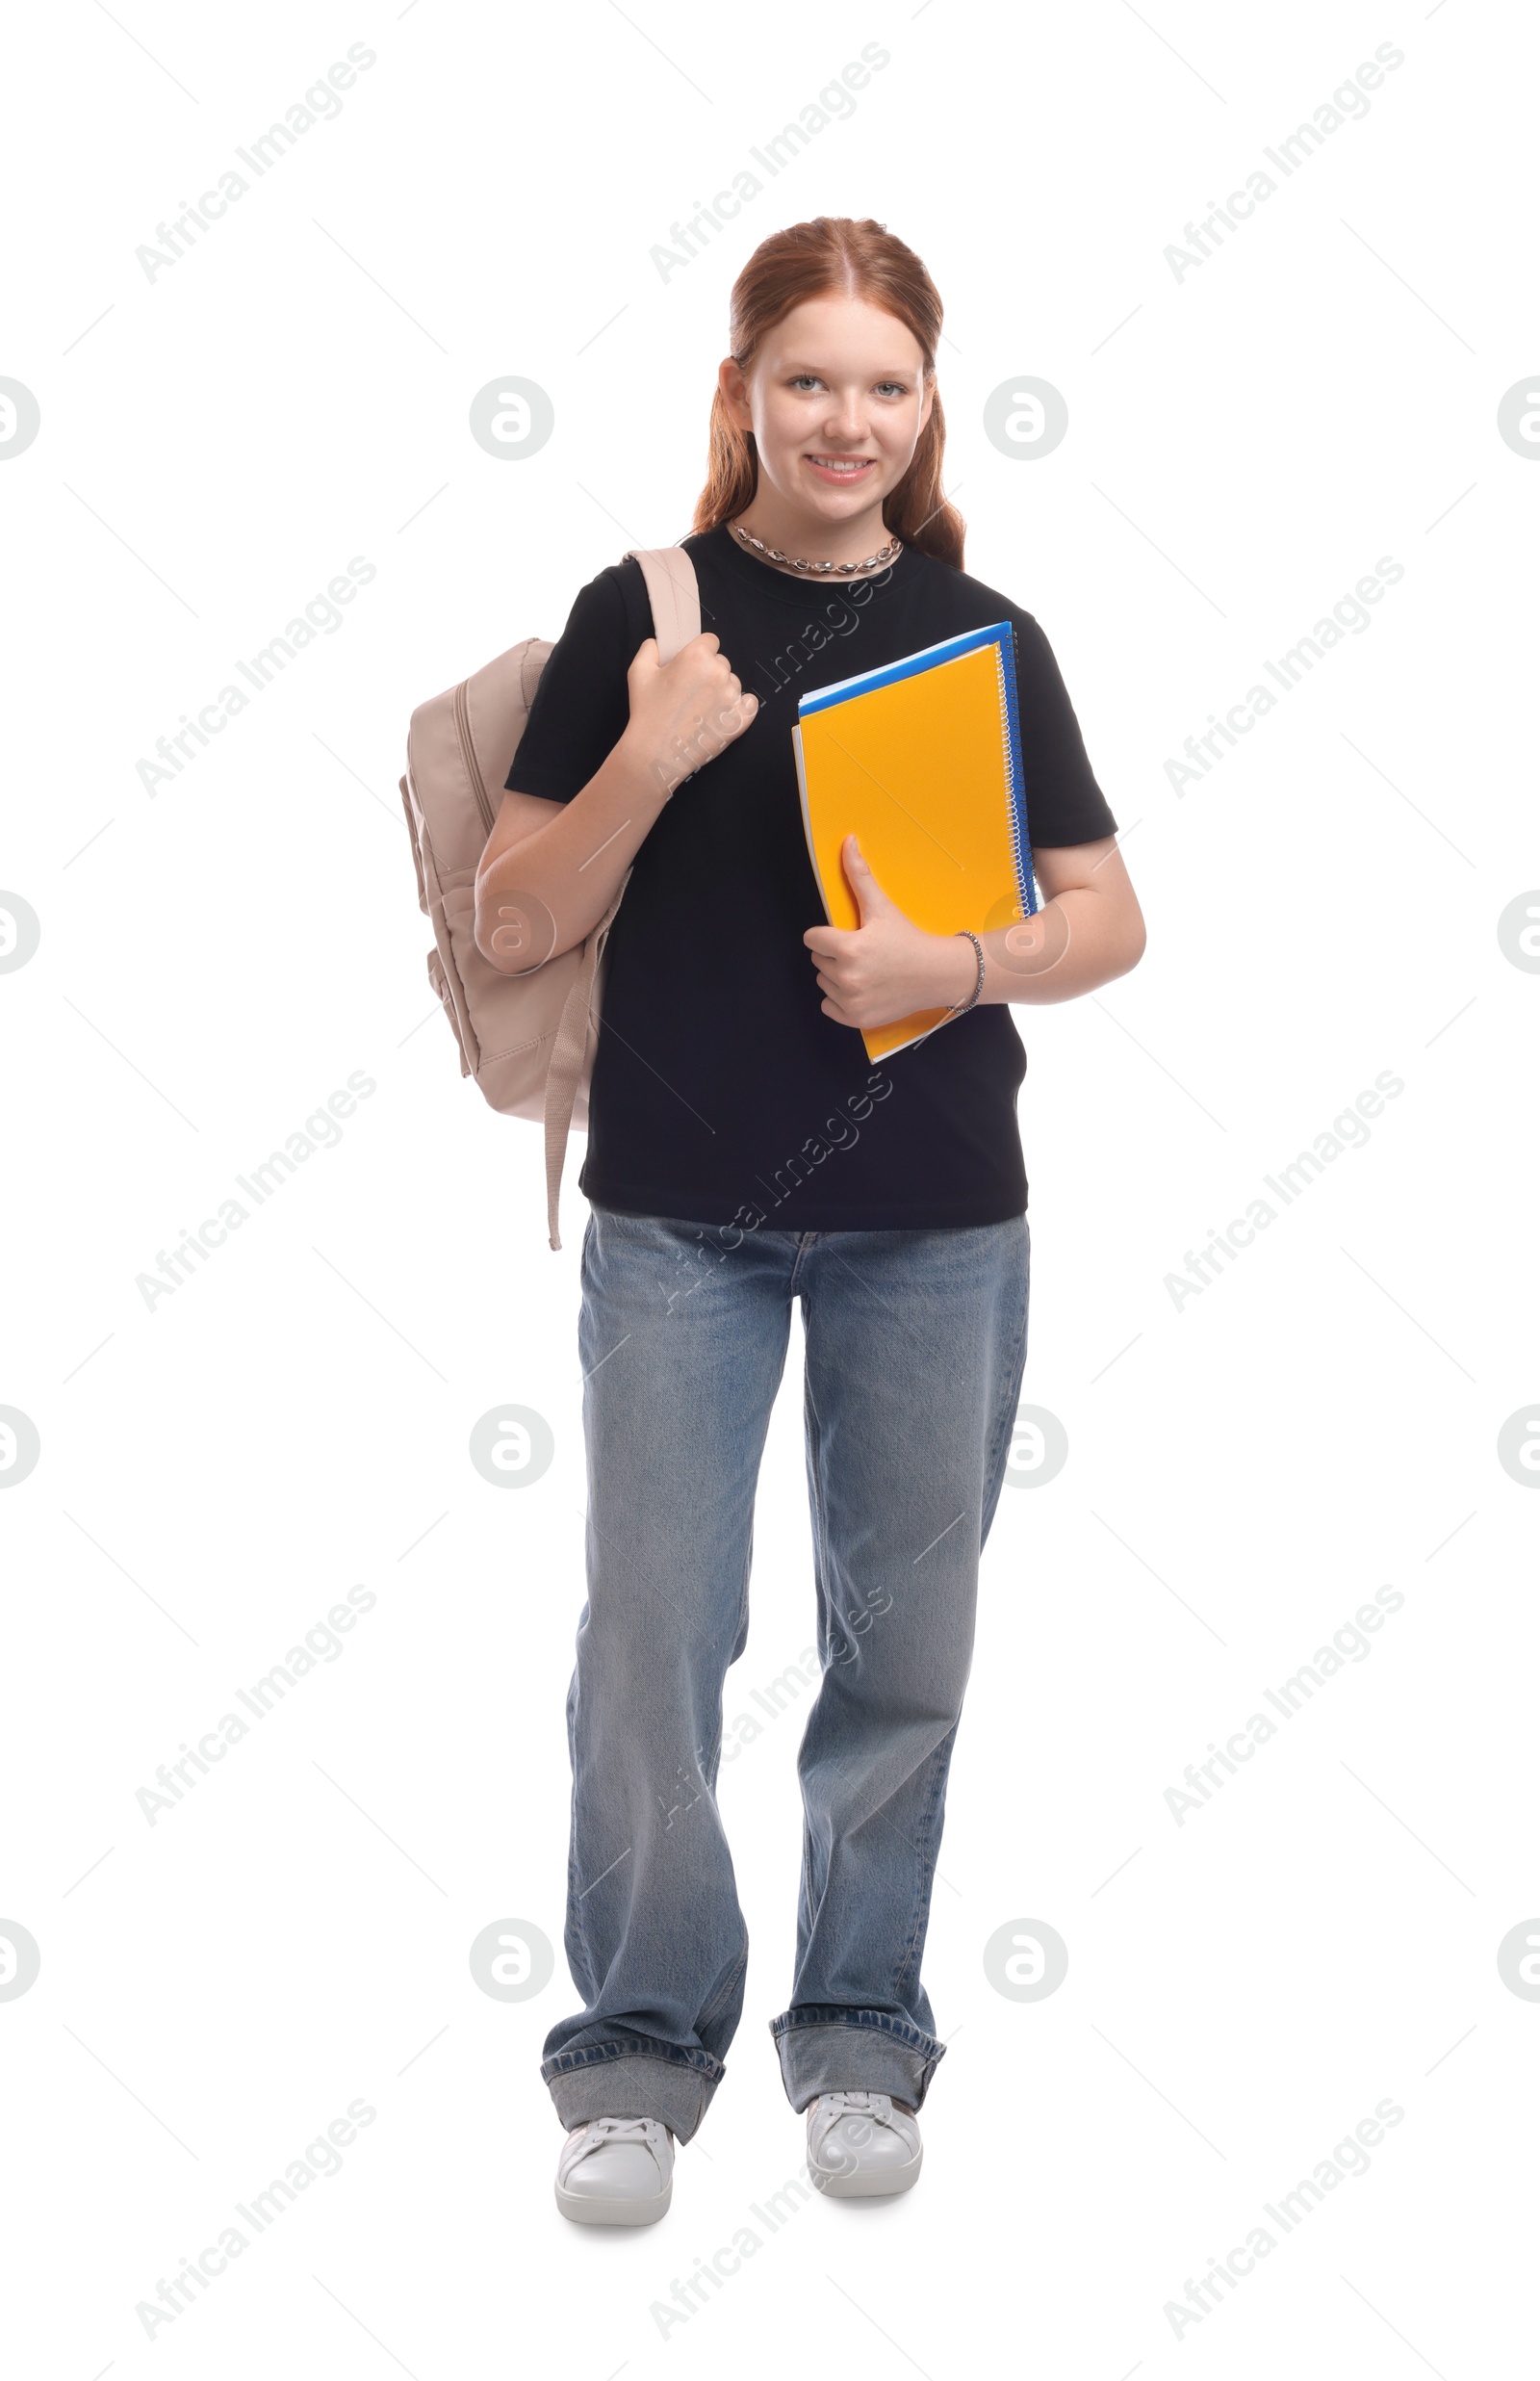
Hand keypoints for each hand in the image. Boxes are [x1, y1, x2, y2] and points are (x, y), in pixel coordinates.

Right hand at [622, 632, 758, 796]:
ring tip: (700, 708)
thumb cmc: (648, 713)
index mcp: (696, 656)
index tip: (691, 665)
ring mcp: (731, 696)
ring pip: (733, 683)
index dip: (700, 651)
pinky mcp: (739, 719)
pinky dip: (741, 707)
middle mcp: (718, 672)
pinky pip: (750, 704)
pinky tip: (723, 713)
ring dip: (722, 691)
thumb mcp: (638, 673)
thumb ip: (649, 649)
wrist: (656, 752)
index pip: (710, 640)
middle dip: (709, 672)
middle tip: (691, 691)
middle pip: (722, 662)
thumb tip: (657, 644)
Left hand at [803, 835, 976, 1028]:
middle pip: (818, 960)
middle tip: (862, 952)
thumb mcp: (882, 907)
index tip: (847, 935)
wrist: (937, 974)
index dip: (827, 934)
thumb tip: (848, 842)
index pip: (812, 938)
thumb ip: (859, 875)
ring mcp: (852, 1001)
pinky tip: (862, 988)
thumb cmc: (909, 940)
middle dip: (834, 954)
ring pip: (822, 982)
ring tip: (865, 969)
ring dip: (837, 976)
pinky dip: (840, 1000)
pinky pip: (828, 1007)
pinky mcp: (857, 1019)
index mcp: (850, 949)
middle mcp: (848, 978)